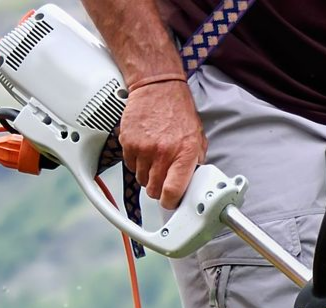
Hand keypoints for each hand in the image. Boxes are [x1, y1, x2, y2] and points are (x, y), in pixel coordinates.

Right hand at [120, 80, 204, 209]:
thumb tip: (193, 181)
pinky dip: (136, 162)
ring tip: (155, 159)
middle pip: (154, 190)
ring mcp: (143, 148)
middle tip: (164, 179)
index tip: (170, 202)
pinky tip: (145, 150)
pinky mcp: (128, 142)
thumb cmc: (178, 111)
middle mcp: (163, 153)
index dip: (170, 202)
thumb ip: (195, 162)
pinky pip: (130, 166)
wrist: (158, 87)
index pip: (173, 192)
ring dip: (147, 175)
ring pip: (141, 180)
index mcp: (184, 154)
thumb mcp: (197, 137)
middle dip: (159, 189)